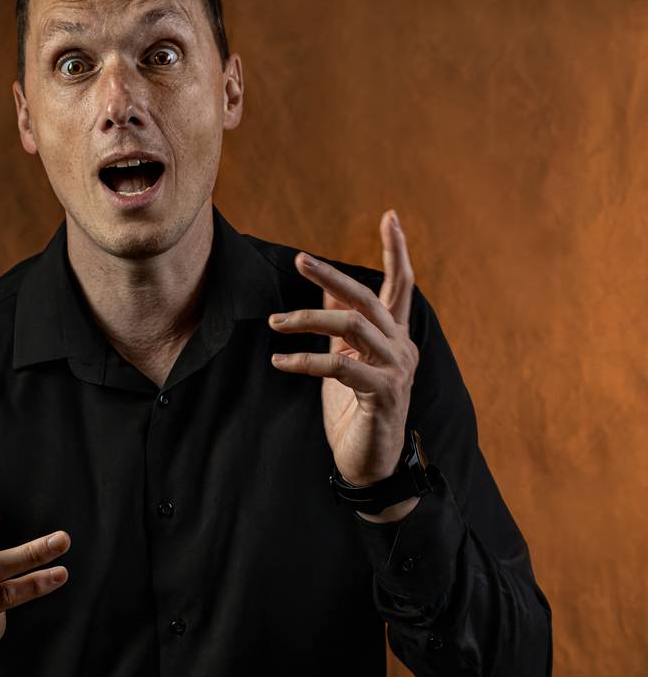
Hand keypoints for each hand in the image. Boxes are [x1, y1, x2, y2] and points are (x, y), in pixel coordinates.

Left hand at [268, 210, 418, 485]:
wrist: (370, 462)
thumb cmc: (355, 409)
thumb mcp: (346, 358)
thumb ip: (342, 323)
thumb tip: (325, 287)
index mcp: (394, 336)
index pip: (401, 285)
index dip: (397, 250)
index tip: (390, 215)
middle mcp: (401, 347)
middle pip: (368, 298)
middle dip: (333, 275)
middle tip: (301, 259)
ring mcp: (396, 370)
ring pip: (352, 326)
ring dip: (308, 319)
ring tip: (275, 323)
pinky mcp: (382, 393)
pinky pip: (340, 365)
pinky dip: (305, 360)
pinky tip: (281, 360)